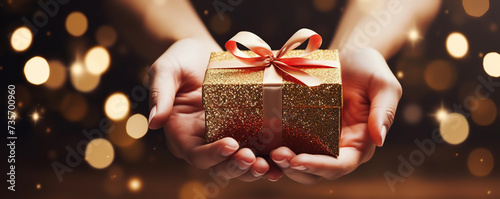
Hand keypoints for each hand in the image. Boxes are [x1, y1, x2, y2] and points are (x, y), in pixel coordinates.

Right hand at [148, 38, 281, 181]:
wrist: (203, 51)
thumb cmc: (180, 58)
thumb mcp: (166, 70)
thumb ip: (160, 94)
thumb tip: (152, 123)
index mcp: (182, 133)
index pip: (195, 154)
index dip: (213, 154)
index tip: (231, 144)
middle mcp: (203, 141)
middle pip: (219, 165)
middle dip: (237, 167)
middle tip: (254, 160)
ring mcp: (224, 136)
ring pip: (239, 163)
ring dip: (255, 168)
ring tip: (272, 166)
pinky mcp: (243, 129)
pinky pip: (256, 148)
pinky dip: (268, 157)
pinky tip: (284, 158)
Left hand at [270, 48, 401, 183]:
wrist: (348, 56)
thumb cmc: (369, 68)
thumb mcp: (383, 84)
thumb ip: (384, 111)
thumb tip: (380, 139)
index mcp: (359, 143)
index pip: (341, 165)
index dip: (319, 167)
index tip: (298, 161)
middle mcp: (337, 148)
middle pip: (316, 172)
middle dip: (296, 169)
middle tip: (276, 155)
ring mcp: (318, 141)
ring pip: (299, 165)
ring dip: (282, 164)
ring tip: (266, 153)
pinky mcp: (301, 131)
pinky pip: (287, 146)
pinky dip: (274, 150)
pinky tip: (260, 144)